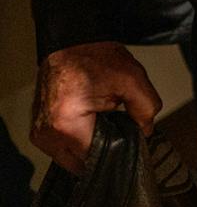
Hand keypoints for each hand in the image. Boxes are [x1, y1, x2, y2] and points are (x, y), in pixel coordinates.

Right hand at [32, 42, 161, 175]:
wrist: (72, 42)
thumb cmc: (96, 57)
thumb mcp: (132, 79)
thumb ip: (146, 109)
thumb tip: (146, 131)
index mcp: (66, 125)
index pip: (96, 159)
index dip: (117, 154)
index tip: (130, 144)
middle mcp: (48, 135)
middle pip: (82, 164)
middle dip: (103, 153)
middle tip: (120, 133)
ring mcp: (40, 134)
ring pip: (72, 159)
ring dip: (90, 148)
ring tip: (106, 126)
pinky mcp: (40, 130)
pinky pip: (63, 148)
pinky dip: (79, 142)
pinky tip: (94, 126)